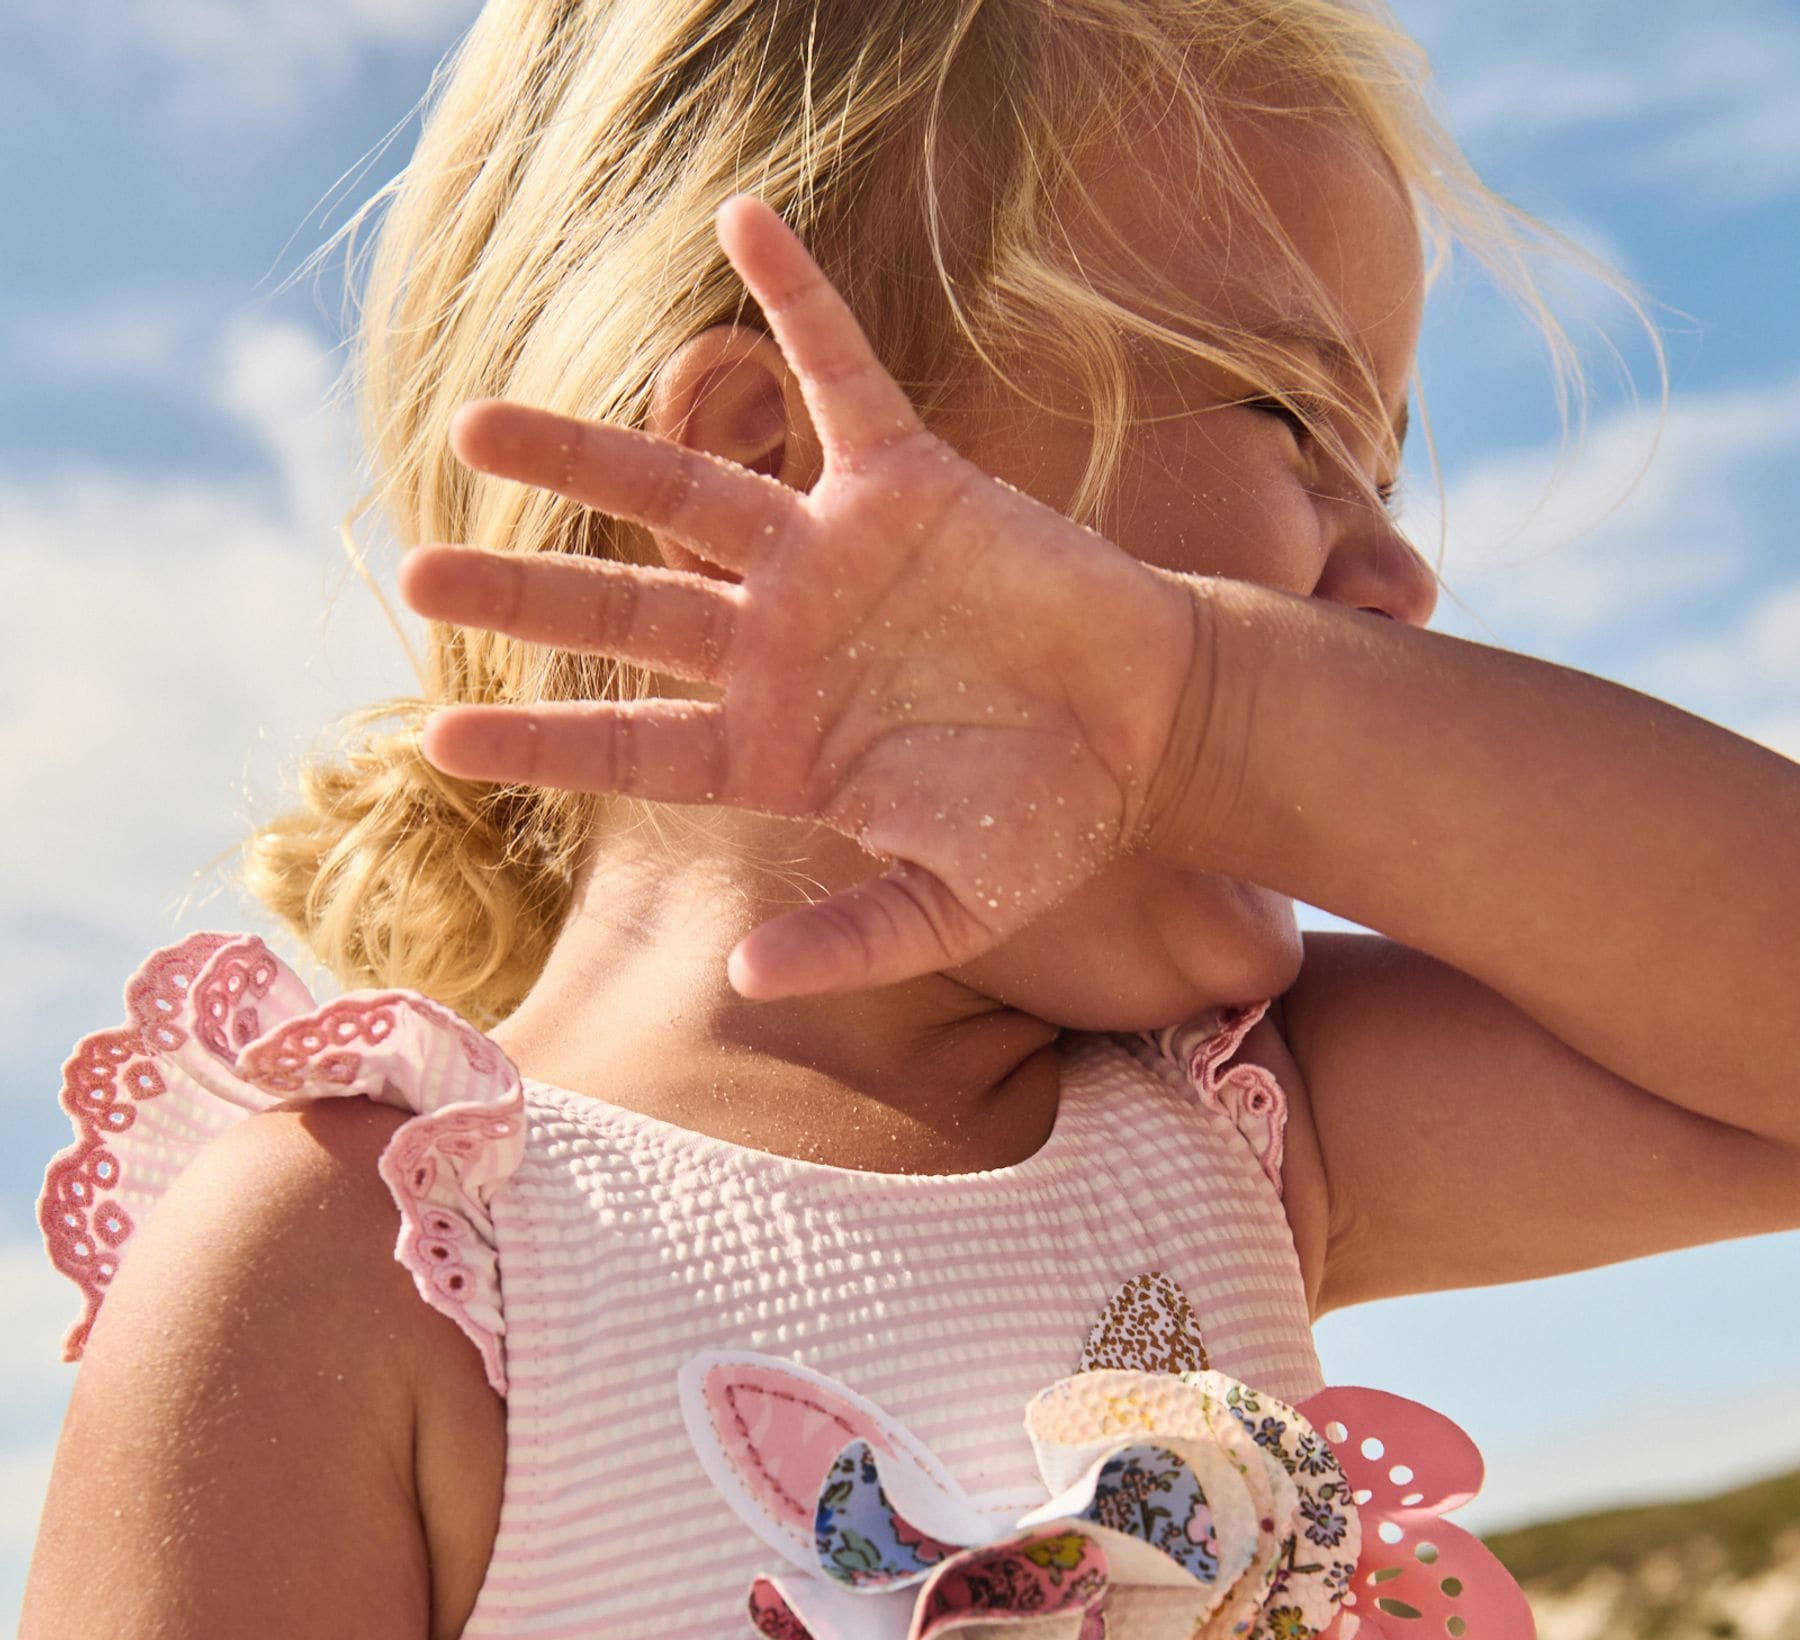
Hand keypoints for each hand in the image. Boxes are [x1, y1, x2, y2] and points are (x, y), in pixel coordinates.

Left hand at [402, 197, 1207, 999]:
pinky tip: (740, 219)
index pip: (631, 742)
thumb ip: (851, 941)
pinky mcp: (908, 485)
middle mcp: (777, 646)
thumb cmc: (1045, 826)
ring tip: (474, 420)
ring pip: (683, 490)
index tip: (437, 736)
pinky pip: (841, 375)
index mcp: (774, 750)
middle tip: (414, 571)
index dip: (540, 736)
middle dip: (524, 591)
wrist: (1147, 737)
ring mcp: (831, 559)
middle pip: (622, 608)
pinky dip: (797, 303)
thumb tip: (748, 977)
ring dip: (585, 452)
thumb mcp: (948, 908)